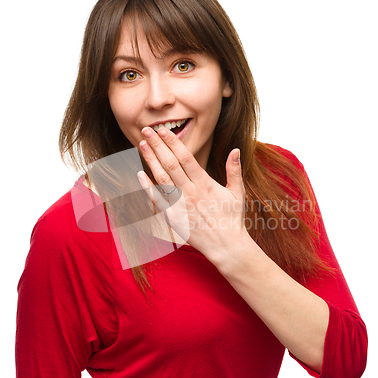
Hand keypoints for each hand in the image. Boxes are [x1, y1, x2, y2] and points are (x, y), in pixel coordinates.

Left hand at [137, 126, 250, 265]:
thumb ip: (234, 170)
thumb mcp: (237, 193)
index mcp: (205, 183)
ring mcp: (180, 205)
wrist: (226, 246)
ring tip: (142, 145)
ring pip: (161, 178)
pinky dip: (147, 187)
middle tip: (147, 130)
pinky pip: (157, 201)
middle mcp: (190, 192)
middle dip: (157, 145)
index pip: (185, 157)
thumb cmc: (232, 219)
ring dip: (150, 160)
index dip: (173, 142)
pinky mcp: (173, 218)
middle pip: (170, 163)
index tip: (164, 130)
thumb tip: (235, 150)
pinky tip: (139, 174)